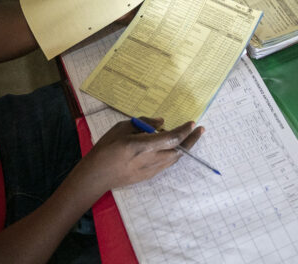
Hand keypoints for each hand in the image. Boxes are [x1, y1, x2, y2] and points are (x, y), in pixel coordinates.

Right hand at [81, 117, 203, 191]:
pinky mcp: (149, 176)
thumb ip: (143, 123)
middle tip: (200, 130)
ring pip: (175, 158)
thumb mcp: (121, 128)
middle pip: (179, 151)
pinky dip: (173, 154)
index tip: (192, 123)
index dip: (184, 130)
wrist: (97, 175)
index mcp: (142, 146)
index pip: (171, 138)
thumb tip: (161, 122)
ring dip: (184, 147)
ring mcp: (151, 170)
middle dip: (192, 140)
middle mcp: (150, 159)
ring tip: (189, 137)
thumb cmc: (106, 148)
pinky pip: (167, 163)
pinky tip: (172, 147)